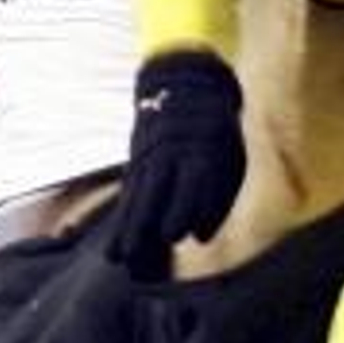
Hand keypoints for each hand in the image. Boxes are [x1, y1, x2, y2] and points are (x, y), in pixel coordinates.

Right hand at [107, 49, 245, 272]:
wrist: (184, 84)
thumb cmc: (216, 134)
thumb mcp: (229, 154)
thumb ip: (218, 196)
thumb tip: (201, 237)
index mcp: (204, 148)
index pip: (199, 182)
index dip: (195, 209)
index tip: (189, 234)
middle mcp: (173, 155)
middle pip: (158, 191)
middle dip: (148, 222)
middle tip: (140, 253)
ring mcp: (151, 159)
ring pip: (138, 196)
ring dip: (128, 228)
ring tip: (117, 258)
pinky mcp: (138, 166)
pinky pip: (129, 197)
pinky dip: (123, 221)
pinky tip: (114, 249)